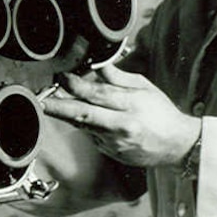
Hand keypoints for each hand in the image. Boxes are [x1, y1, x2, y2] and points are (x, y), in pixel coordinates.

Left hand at [38, 63, 200, 167]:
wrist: (176, 145)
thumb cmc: (161, 113)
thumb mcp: (144, 88)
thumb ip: (118, 78)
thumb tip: (96, 64)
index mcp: (131, 106)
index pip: (97, 94)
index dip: (75, 85)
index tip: (61, 77)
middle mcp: (121, 126)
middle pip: (83, 114)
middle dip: (57, 106)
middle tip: (40, 99)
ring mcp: (113, 142)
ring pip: (82, 125)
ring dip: (66, 114)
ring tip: (51, 102)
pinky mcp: (110, 152)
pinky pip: (90, 135)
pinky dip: (84, 125)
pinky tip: (86, 118)